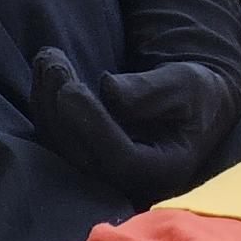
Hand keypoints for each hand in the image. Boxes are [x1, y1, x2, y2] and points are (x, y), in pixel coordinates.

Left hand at [29, 48, 240, 204]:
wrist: (192, 107)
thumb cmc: (194, 95)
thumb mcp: (185, 85)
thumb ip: (151, 90)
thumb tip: (108, 88)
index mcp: (165, 169)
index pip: (122, 158)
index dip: (93, 125)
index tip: (72, 88)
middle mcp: (131, 182)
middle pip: (83, 154)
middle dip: (60, 105)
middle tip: (52, 61)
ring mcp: (105, 175)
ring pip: (62, 146)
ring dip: (46, 100)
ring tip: (47, 58)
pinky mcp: (86, 160)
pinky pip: (57, 138)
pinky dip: (47, 104)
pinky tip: (46, 72)